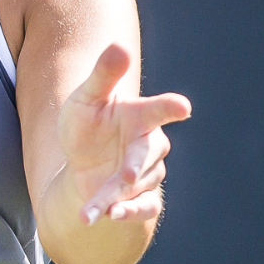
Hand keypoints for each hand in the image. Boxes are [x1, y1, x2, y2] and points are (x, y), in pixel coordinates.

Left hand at [58, 44, 191, 224]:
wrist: (81, 161)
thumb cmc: (87, 122)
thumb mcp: (86, 98)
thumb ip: (103, 75)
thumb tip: (120, 45)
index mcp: (140, 115)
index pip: (158, 109)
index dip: (170, 107)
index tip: (183, 107)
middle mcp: (148, 144)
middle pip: (149, 153)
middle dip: (137, 164)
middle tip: (126, 174)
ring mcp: (147, 172)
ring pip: (139, 184)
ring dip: (117, 197)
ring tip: (99, 208)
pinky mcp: (141, 196)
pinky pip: (144, 207)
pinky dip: (129, 213)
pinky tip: (110, 217)